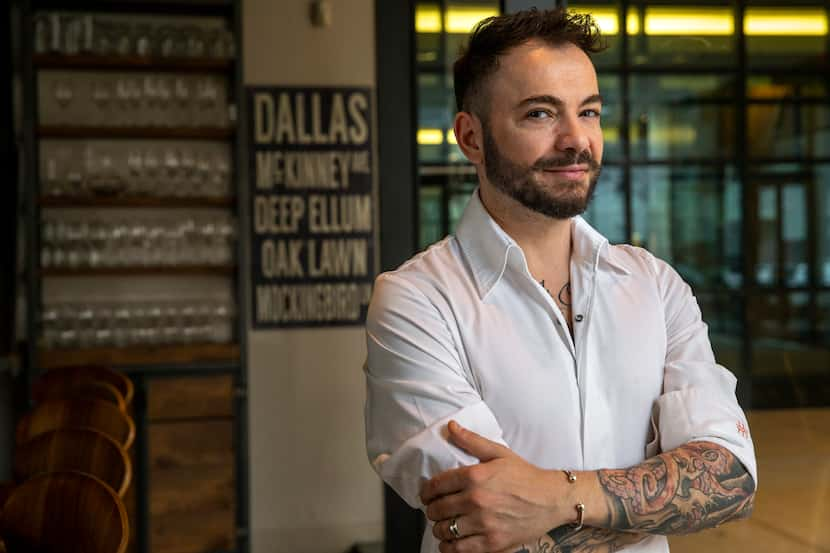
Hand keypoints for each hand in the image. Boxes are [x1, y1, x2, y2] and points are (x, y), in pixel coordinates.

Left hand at [419, 421, 570, 552]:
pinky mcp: (492, 543)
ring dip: (440, 528)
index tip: (427, 495)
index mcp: (475, 476)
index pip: (436, 486)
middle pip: (437, 509)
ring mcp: (484, 523)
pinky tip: (452, 541)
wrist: (552, 499)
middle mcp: (476, 500)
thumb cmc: (525, 476)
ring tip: (445, 524)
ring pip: (444, 530)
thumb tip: (450, 427)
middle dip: (432, 510)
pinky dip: (449, 547)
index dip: (426, 492)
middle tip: (436, 510)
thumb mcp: (499, 453)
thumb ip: (471, 441)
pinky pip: (459, 549)